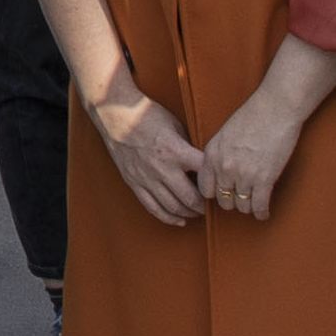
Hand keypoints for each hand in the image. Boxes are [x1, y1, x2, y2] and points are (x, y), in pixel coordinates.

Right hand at [89, 79, 210, 224]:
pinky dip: (168, 218)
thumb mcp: (175, 125)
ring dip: (189, 213)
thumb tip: (202, 162)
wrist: (115, 114)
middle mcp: (162, 168)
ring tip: (196, 212)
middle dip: (204, 206)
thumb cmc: (147, 115)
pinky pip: (153, 207)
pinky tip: (179, 220)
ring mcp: (147, 178)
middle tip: (210, 205)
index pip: (204, 173)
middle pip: (190, 198)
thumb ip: (188, 146)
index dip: (216, 182)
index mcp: (176, 151)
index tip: (220, 185)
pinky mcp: (134, 183)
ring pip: (173, 207)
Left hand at [194, 84, 312, 218]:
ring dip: (248, 207)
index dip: (215, 194)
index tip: (223, 195)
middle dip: (232, 202)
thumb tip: (219, 174)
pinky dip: (262, 212)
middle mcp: (224, 167)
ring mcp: (243, 174)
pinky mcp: (264, 179)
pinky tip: (264, 212)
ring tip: (254, 204)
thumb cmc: (252, 117)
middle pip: (223, 200)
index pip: (205, 189)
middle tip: (241, 199)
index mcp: (212, 154)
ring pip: (241, 206)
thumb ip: (219, 155)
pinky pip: (258, 206)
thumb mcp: (225, 135)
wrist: (275, 108)